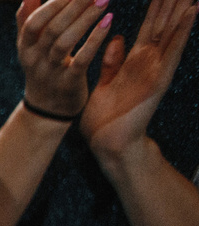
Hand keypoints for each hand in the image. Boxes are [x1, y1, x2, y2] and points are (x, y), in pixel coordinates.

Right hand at [15, 0, 115, 119]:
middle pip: (52, 29)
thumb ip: (28, 21)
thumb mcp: (30, 48)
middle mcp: (35, 60)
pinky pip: (82, 59)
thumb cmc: (43, 68)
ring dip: (86, 19)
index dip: (52, 4)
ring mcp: (51, 73)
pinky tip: (108, 21)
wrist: (48, 109)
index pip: (34, 22)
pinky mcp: (69, 83)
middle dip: (73, 6)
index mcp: (25, 48)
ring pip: (65, 42)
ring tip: (104, 0)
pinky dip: (95, 39)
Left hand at [82, 0, 192, 162]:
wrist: (107, 144)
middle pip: (163, 23)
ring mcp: (156, 69)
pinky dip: (182, 31)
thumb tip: (118, 37)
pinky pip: (172, 51)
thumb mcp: (104, 83)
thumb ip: (112, 61)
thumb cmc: (103, 119)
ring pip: (172, 31)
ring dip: (181, 9)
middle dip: (171, 1)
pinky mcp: (159, 79)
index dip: (156, 5)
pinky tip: (191, 12)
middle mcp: (148, 62)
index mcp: (133, 61)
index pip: (148, 26)